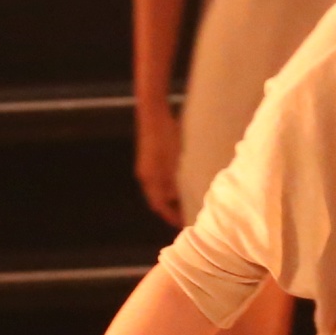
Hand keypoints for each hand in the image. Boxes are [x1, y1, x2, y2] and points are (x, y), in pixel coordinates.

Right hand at [135, 105, 184, 225]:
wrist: (154, 111)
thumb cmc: (166, 135)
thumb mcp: (174, 161)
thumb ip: (175, 182)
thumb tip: (176, 200)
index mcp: (149, 178)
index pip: (159, 206)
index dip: (172, 216)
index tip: (185, 223)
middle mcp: (146, 174)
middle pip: (158, 198)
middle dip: (172, 208)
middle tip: (189, 213)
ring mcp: (147, 165)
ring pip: (160, 188)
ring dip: (172, 196)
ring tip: (189, 199)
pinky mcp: (151, 156)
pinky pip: (161, 178)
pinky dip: (171, 184)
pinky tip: (184, 180)